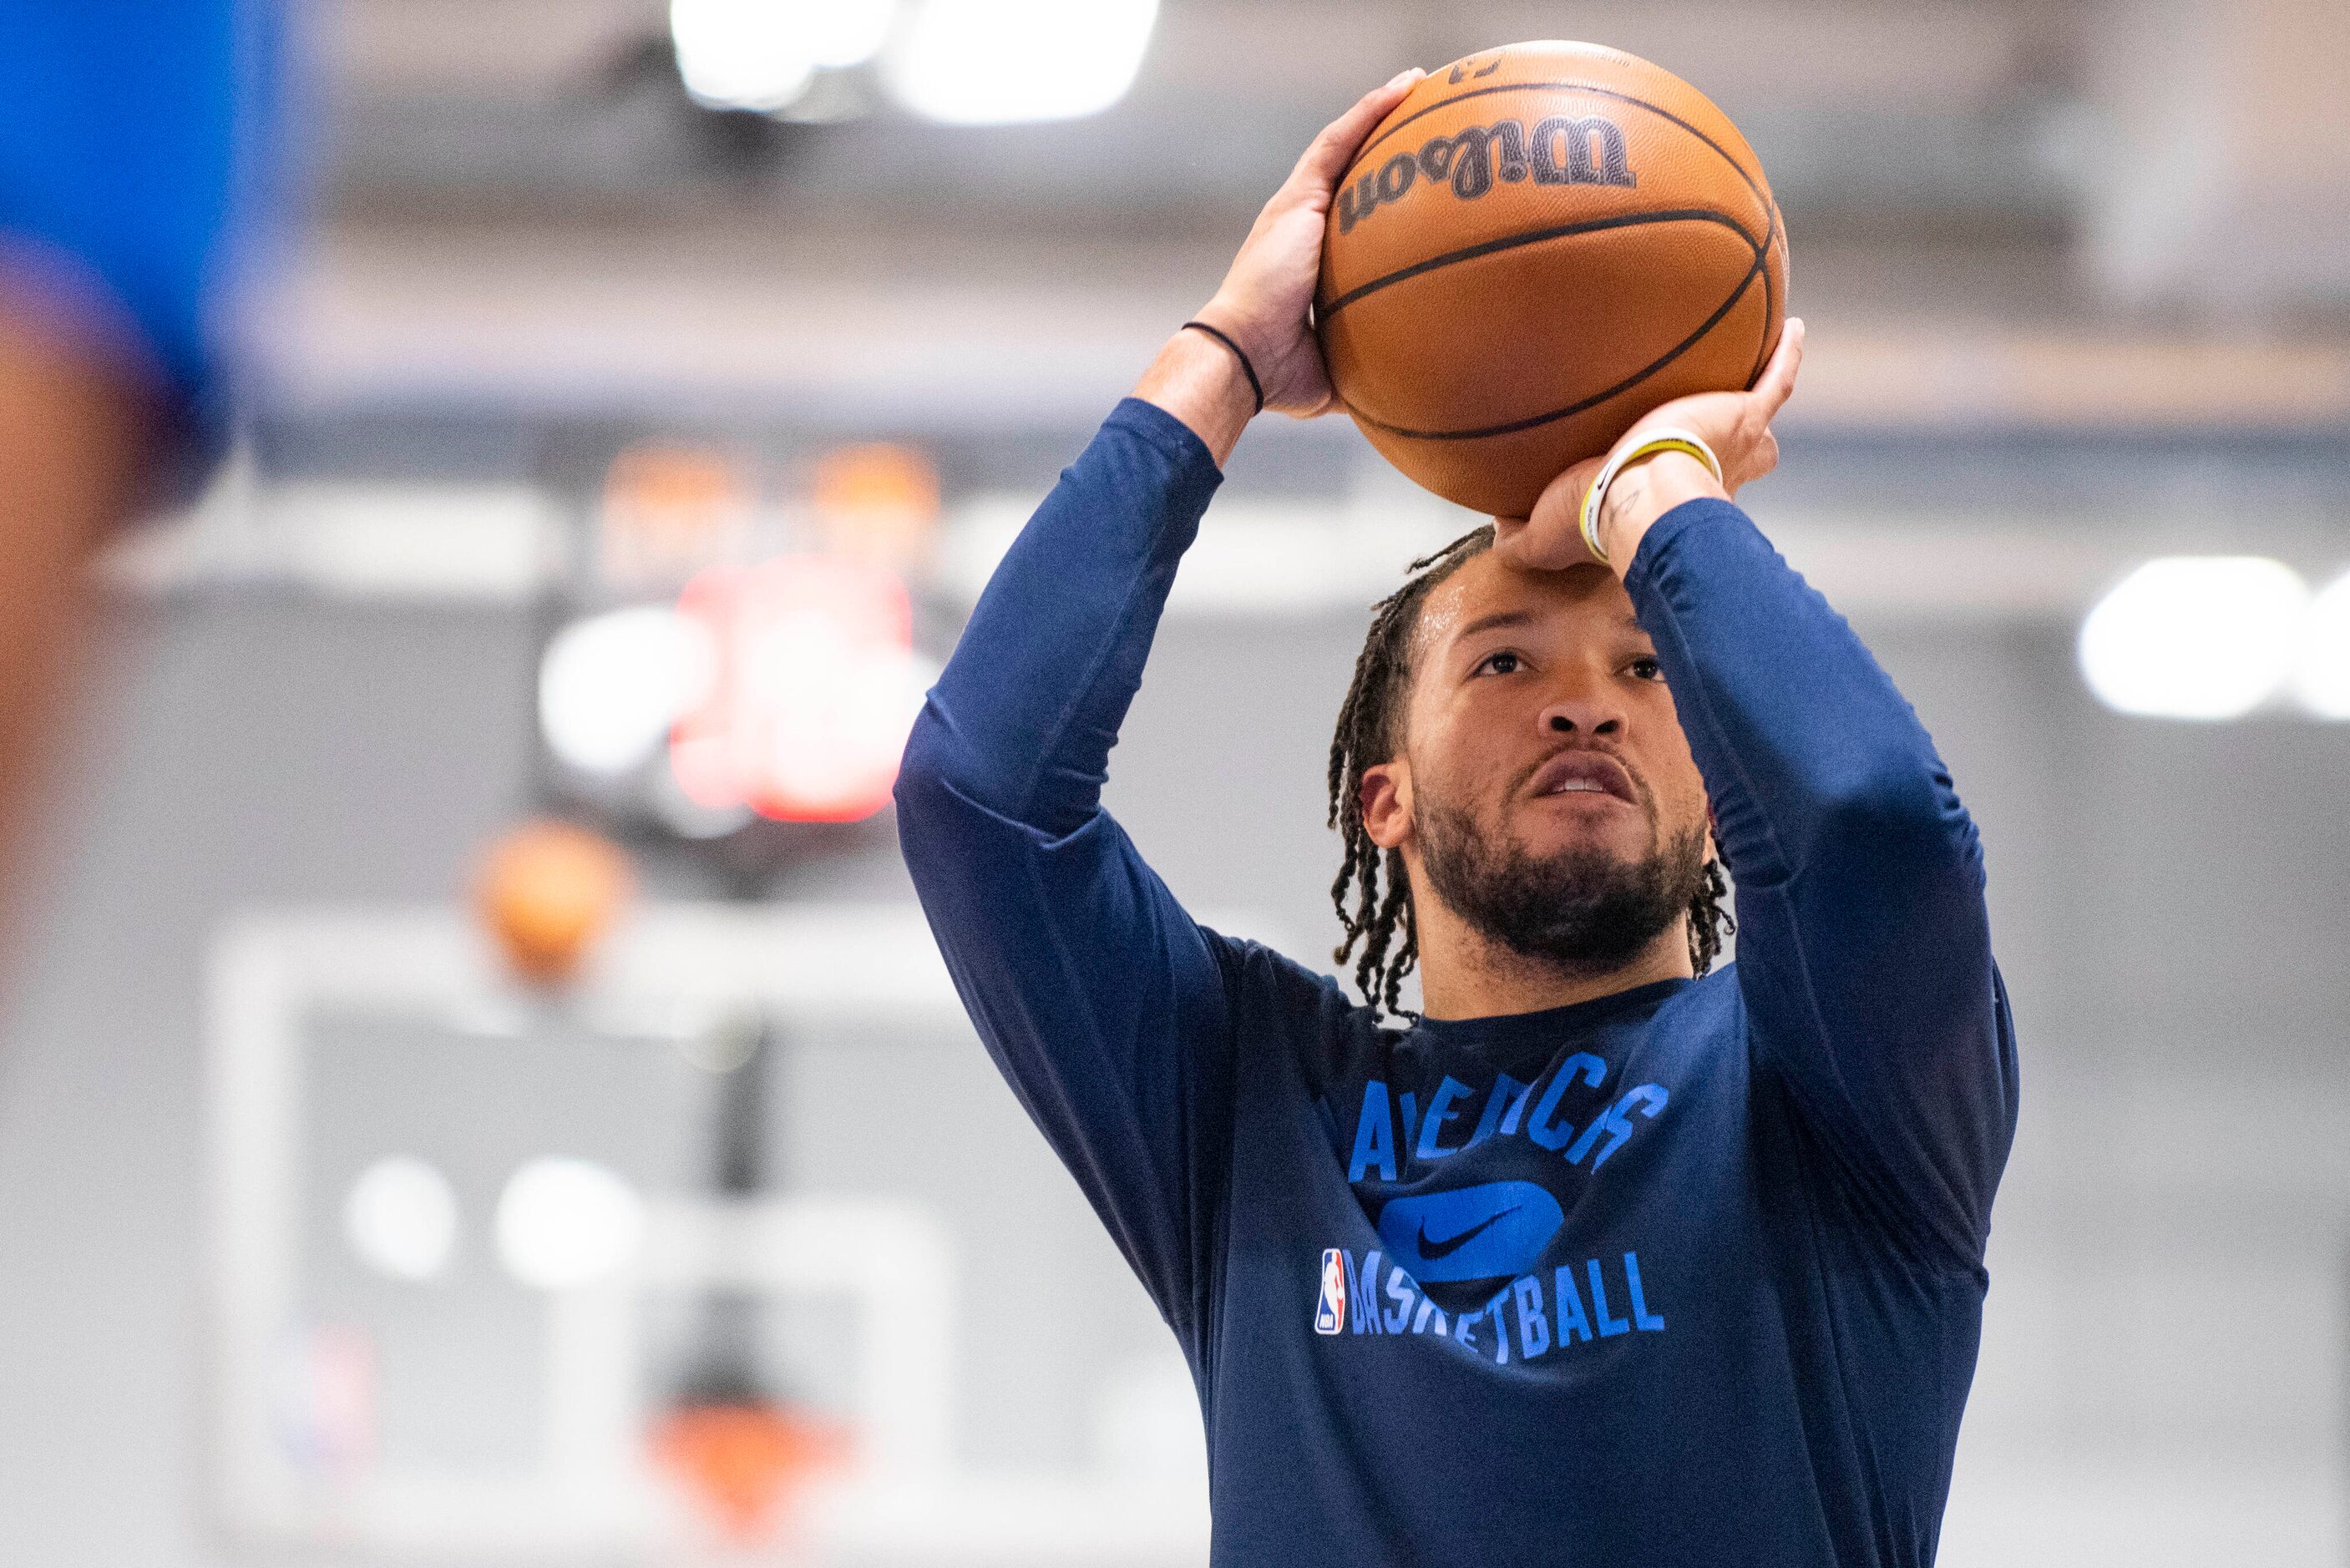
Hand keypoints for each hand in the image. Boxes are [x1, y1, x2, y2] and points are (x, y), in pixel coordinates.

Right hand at [1194, 67, 1424, 415]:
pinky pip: (1339, 142)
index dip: (1376, 192)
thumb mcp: (1339, 370)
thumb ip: (1369, 366)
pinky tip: (1406, 87)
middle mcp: (1298, 225)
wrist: (1243, 358)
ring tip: (1419, 83)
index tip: (1413, 180)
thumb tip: (1408, 388)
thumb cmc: (1281, 375)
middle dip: (1381, 142)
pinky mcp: (1297, 198)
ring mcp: (1295, 208)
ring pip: (1344, 144)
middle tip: (1425, 123)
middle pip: (1346, 169)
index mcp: (1306, 260)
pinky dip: (1371, 112)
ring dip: (1380, 111)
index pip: (1346, 214)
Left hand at [1495, 317, 1805, 572]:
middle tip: (1729, 437)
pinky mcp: (1744, 414)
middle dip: (1741, 457)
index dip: (1679, 493)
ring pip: (1762, 428)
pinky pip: (1777, 380)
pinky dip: (1787, 354)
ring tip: (1769, 373)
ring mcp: (1734, 444)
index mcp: (1674, 506)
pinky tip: (1793, 327)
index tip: (1670, 488)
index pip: (1679, 499)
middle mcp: (1716, 478)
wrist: (1637, 496)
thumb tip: (1495, 533)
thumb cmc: (1597, 521)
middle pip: (1741, 468)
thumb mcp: (1546, 538)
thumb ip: (1519, 538)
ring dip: (1762, 405)